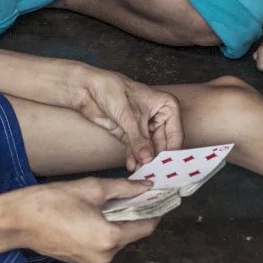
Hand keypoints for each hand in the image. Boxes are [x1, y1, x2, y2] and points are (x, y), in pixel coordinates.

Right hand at [0, 179, 158, 262]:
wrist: (17, 221)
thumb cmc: (51, 202)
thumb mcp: (91, 188)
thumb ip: (123, 188)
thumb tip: (145, 186)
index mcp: (109, 238)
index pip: (145, 227)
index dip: (154, 211)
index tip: (159, 198)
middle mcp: (104, 256)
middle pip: (131, 234)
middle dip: (134, 214)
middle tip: (134, 193)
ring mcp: (92, 262)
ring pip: (116, 240)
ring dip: (117, 222)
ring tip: (109, 202)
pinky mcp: (81, 262)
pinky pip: (102, 245)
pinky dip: (103, 231)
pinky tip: (93, 215)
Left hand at [68, 68, 182, 170]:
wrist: (88, 89)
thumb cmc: (112, 89)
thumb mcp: (130, 117)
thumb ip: (140, 140)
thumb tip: (148, 159)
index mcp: (167, 106)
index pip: (175, 134)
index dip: (171, 152)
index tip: (168, 167)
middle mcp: (158, 117)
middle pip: (162, 144)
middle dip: (156, 159)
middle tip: (153, 173)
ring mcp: (144, 126)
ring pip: (149, 149)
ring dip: (144, 160)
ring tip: (140, 171)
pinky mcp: (130, 134)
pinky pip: (136, 149)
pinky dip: (134, 158)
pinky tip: (132, 165)